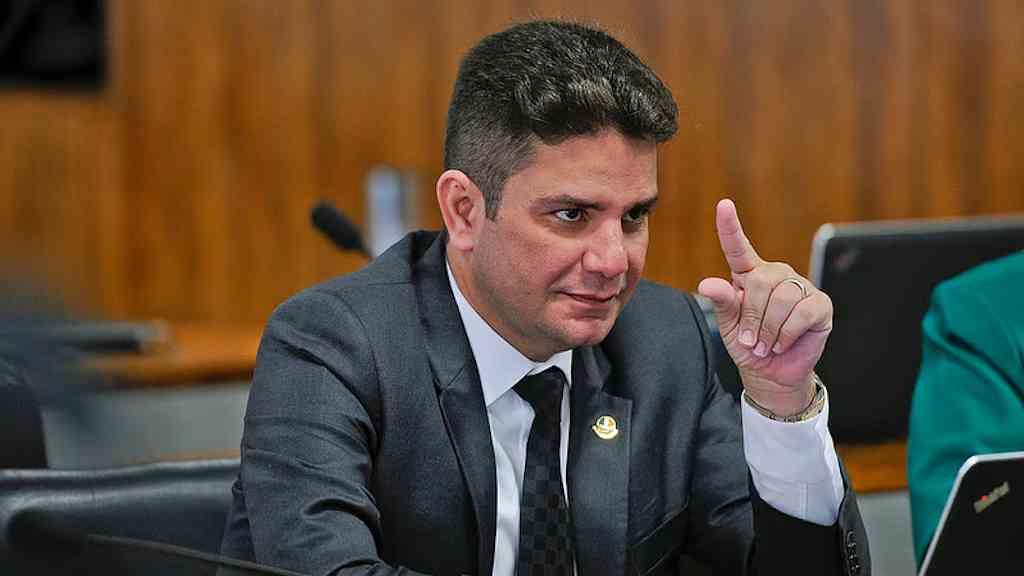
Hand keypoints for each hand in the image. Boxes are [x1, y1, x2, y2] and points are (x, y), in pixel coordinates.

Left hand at [697, 199, 831, 415]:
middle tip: (751, 340)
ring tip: (766, 345)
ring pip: (782, 299)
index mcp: (749, 275)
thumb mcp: (729, 324)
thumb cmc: (748, 344)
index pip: (738, 248)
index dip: (730, 227)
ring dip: (770, 330)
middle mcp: (776, 275)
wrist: (771, 372)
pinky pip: (802, 313)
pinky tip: (783, 343)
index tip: (723, 205)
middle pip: (761, 282)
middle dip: (753, 317)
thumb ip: (723, 301)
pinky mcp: (820, 304)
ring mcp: (800, 287)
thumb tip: (707, 283)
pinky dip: (787, 334)